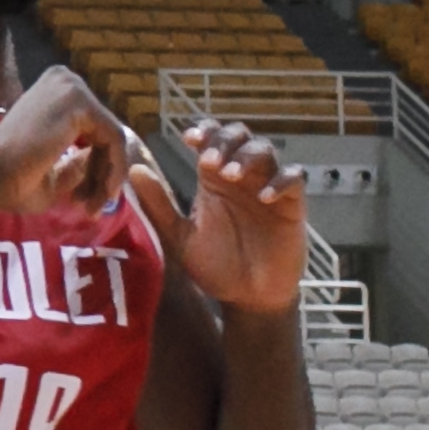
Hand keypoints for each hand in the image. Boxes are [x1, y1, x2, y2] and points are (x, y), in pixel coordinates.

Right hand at [0, 63, 133, 225]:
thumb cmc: (12, 181)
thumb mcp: (56, 172)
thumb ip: (80, 163)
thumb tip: (106, 163)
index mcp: (56, 92)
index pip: (93, 130)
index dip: (97, 168)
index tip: (91, 199)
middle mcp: (65, 80)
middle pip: (104, 131)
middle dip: (103, 173)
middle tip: (94, 206)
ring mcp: (72, 86)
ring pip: (111, 136)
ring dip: (107, 175)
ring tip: (93, 206)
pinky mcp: (79, 100)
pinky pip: (114, 137)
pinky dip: (114, 168)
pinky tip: (103, 192)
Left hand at [164, 120, 308, 315]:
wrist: (247, 298)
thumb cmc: (215, 266)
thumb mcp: (180, 237)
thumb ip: (159, 206)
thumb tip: (134, 170)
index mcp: (213, 179)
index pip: (212, 138)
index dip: (204, 131)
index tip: (189, 140)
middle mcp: (242, 177)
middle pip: (240, 135)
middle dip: (225, 140)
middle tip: (209, 162)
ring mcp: (268, 187)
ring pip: (267, 150)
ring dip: (248, 156)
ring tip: (232, 175)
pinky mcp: (292, 205)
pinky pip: (294, 178)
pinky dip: (281, 181)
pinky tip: (265, 197)